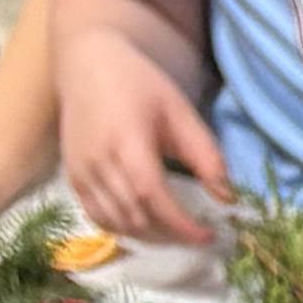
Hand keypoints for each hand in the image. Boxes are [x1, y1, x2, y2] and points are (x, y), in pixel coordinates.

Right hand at [56, 25, 228, 245]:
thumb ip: (206, 157)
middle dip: (171, 234)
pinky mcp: (73, 177)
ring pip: (117, 224)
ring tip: (176, 231)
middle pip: (136, 216)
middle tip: (196, 234)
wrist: (87, 65)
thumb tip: (228, 200)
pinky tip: (148, 224)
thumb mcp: (180, 113)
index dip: (181, 224)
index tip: (208, 236)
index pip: (152, 195)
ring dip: (150, 237)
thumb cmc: (139, 85)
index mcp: (126, 139)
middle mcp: (97, 159)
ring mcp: (80, 171)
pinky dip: (125, 229)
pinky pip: (99, 217)